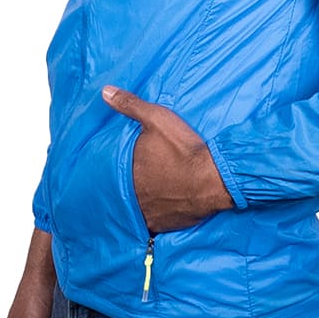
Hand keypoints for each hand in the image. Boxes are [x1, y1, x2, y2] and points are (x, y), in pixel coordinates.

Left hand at [102, 85, 233, 233]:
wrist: (213, 179)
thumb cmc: (184, 149)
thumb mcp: (157, 119)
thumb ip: (130, 105)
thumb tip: (104, 91)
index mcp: (128, 170)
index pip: (112, 170)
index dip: (117, 167)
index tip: (121, 165)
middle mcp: (134, 195)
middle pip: (122, 191)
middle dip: (127, 185)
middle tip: (135, 180)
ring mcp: (148, 213)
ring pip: (135, 210)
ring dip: (138, 203)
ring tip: (144, 196)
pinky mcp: (164, 225)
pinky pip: (152, 225)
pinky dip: (153, 218)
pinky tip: (157, 212)